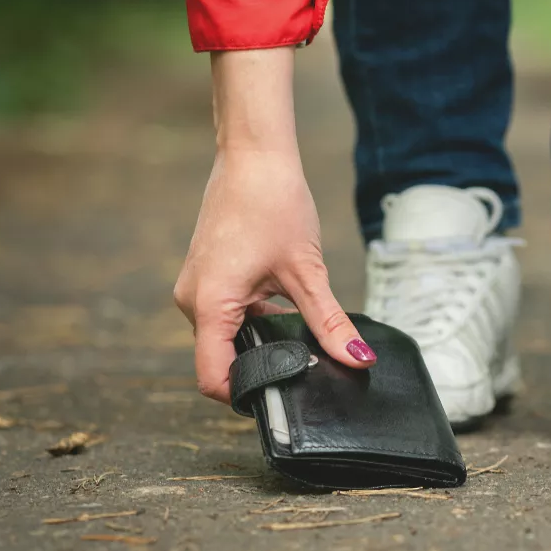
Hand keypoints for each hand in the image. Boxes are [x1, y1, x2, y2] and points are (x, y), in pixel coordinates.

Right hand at [174, 49, 375, 403]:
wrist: (254, 155)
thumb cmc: (274, 204)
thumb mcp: (307, 270)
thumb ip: (329, 322)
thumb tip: (357, 359)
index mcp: (209, 304)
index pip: (214, 378)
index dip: (246, 394)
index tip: (284, 393)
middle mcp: (193, 301)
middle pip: (221, 360)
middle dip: (260, 365)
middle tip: (304, 362)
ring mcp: (196, 287)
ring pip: (225, 336)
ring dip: (259, 339)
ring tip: (299, 329)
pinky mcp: (206, 275)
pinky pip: (225, 314)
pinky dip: (253, 318)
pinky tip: (285, 304)